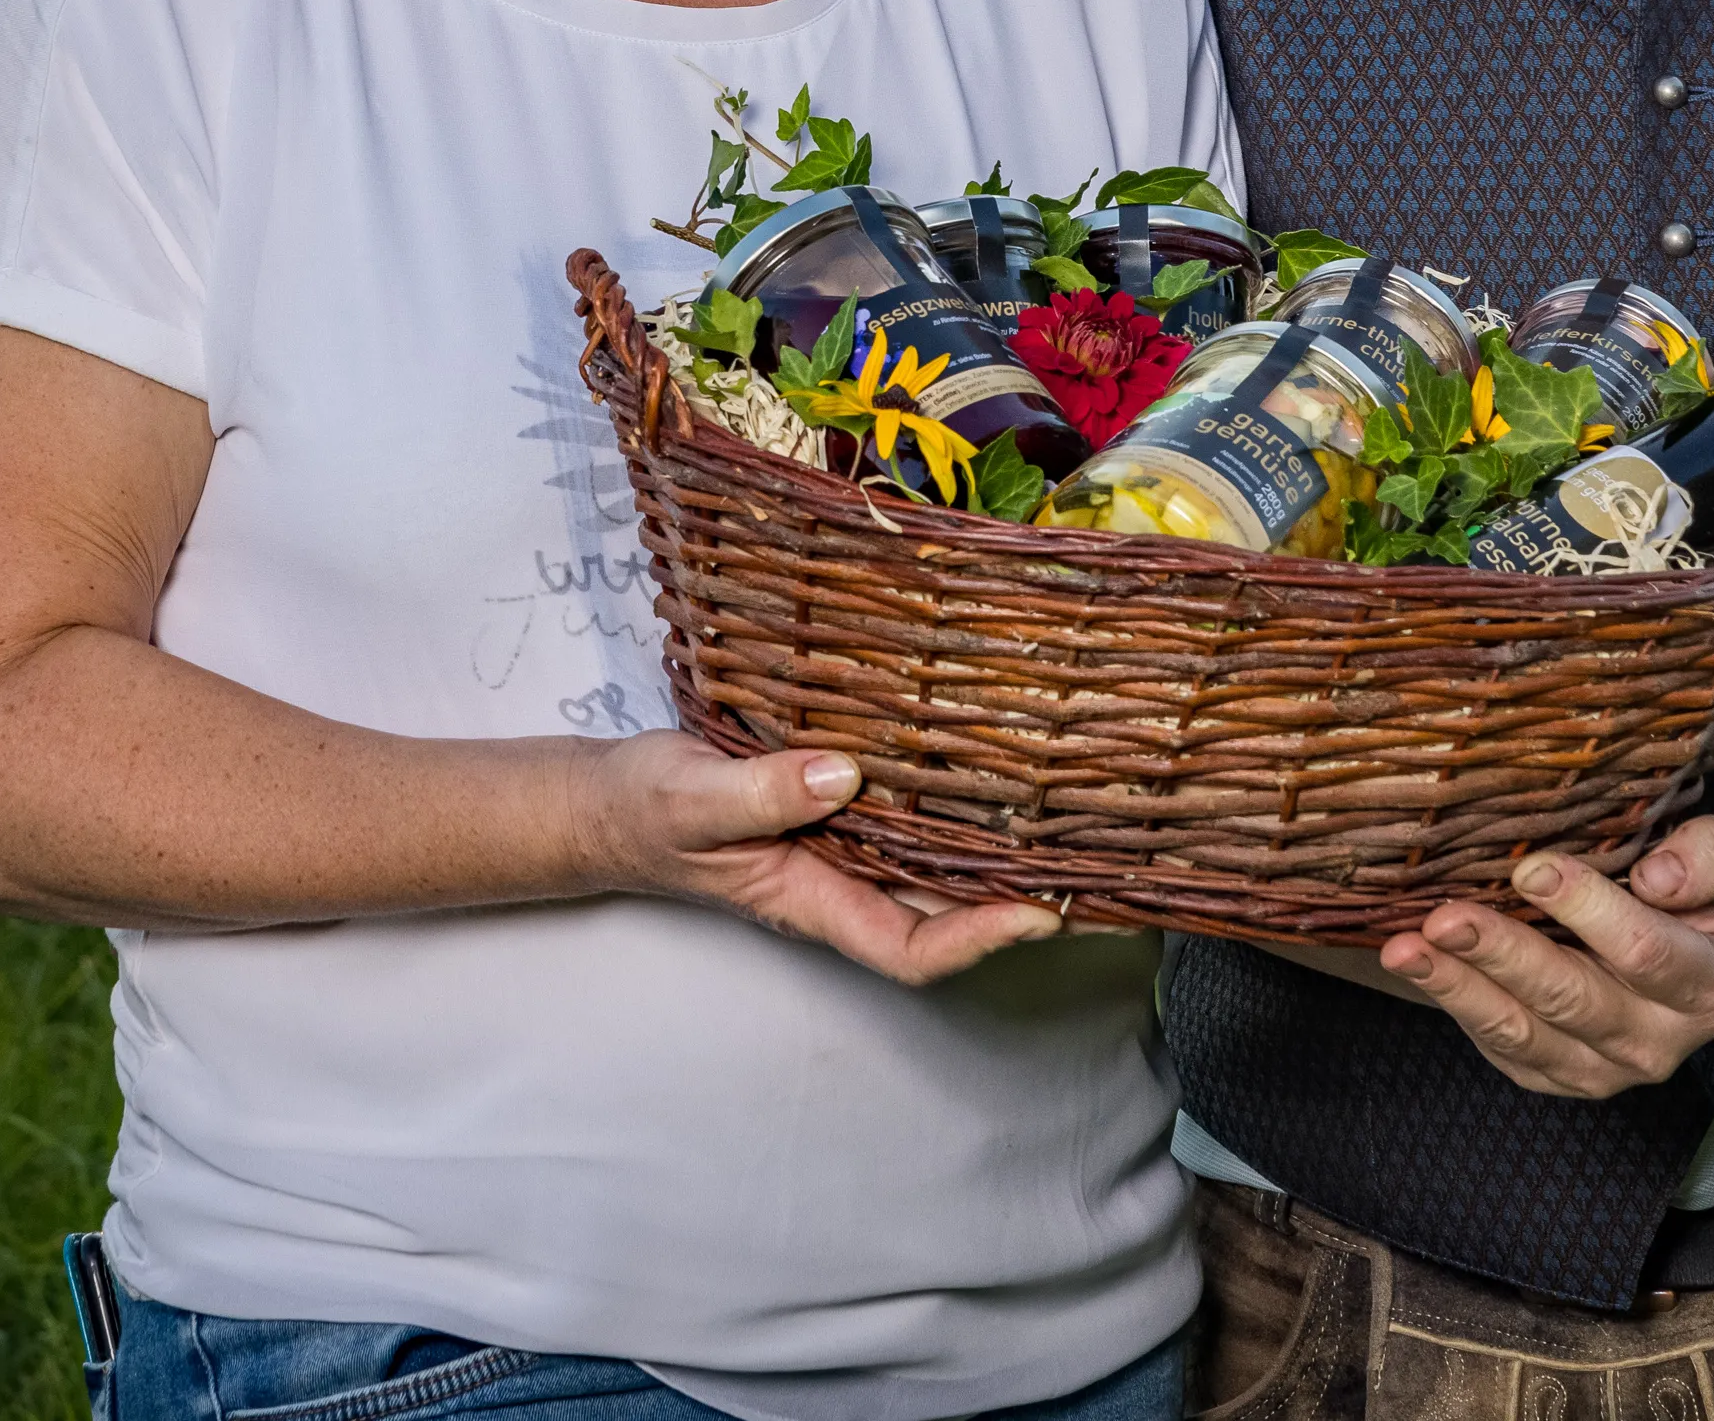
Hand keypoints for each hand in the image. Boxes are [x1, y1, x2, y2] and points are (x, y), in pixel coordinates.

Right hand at [569, 732, 1064, 985]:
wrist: (608, 802)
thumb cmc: (641, 812)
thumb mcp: (688, 799)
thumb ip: (757, 793)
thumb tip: (840, 776)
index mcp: (811, 901)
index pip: (912, 947)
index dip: (980, 938)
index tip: (1042, 911)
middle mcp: (842, 883)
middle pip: (949, 911)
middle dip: (1025, 898)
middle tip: (1105, 863)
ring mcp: (843, 850)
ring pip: (938, 865)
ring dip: (1003, 850)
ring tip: (1079, 817)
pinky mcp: (838, 807)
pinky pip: (911, 817)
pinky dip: (957, 802)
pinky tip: (998, 766)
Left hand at [1251, 817, 1713, 1097]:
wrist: (1663, 952)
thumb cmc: (1684, 896)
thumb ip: (1707, 857)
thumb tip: (1658, 876)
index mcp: (1709, 989)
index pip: (1646, 952)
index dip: (1587, 909)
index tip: (1530, 870)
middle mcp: (1659, 1043)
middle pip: (1571, 998)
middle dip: (1503, 954)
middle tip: (1444, 918)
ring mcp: (1602, 1069)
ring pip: (1521, 1032)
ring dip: (1457, 986)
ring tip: (1404, 948)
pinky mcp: (1552, 1076)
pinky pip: (1497, 1044)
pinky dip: (1452, 1002)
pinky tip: (1415, 965)